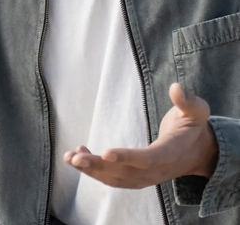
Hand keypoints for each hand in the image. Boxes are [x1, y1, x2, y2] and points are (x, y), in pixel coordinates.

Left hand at [63, 83, 218, 188]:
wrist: (197, 152)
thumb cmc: (192, 126)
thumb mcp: (197, 111)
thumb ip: (187, 101)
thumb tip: (176, 87)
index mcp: (172, 152)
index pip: (150, 158)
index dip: (128, 157)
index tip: (106, 152)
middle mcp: (158, 169)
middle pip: (126, 173)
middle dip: (98, 166)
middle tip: (74, 157)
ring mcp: (146, 177)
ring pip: (116, 179)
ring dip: (91, 170)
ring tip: (69, 157)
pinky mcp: (136, 178)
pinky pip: (113, 178)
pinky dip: (94, 171)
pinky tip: (76, 156)